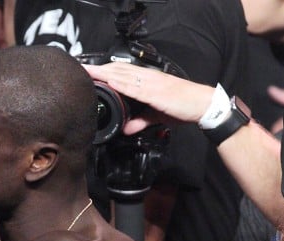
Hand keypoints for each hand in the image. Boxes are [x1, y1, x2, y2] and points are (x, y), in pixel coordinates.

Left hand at [83, 63, 215, 132]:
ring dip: (105, 73)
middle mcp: (147, 78)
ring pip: (123, 75)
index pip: (122, 71)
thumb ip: (140, 121)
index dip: (105, 70)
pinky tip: (109, 81)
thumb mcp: (156, 115)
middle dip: (99, 69)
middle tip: (82, 68)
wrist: (201, 104)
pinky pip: (135, 87)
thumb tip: (127, 129)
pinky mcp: (155, 93)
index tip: (89, 71)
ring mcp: (151, 84)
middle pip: (118, 70)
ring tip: (88, 71)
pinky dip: (121, 83)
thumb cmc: (181, 106)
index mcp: (147, 80)